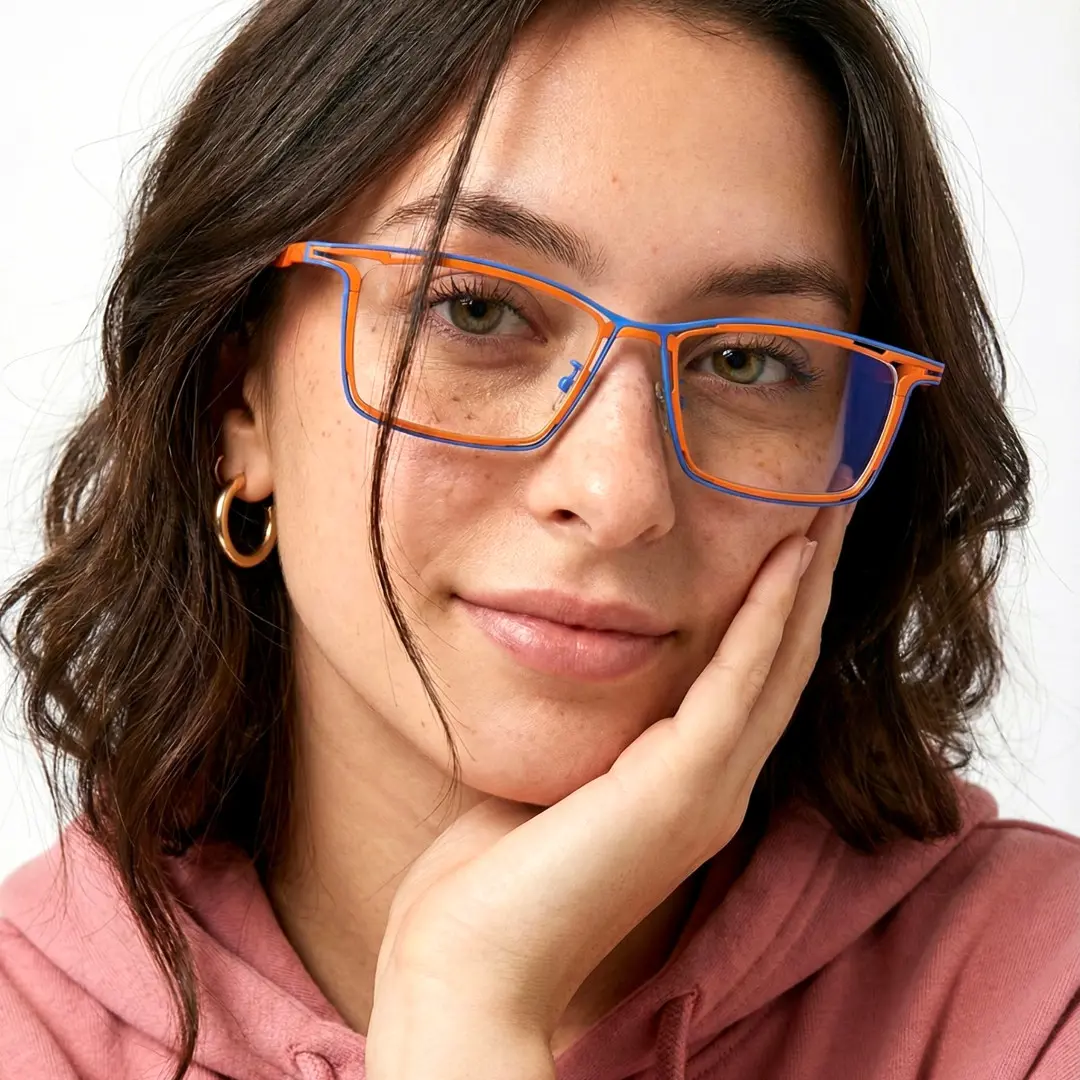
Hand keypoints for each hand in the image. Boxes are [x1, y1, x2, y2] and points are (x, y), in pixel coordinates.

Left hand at [365, 503, 851, 1078]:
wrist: (469, 960)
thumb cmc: (490, 874)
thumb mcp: (554, 772)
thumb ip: (586, 722)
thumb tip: (573, 658)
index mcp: (686, 787)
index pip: (750, 681)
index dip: (779, 608)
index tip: (792, 537)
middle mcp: (715, 787)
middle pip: (781, 663)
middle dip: (811, 581)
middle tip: (835, 503)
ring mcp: (708, 790)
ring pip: (778, 663)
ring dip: (807, 582)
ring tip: (833, 507)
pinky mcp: (683, 787)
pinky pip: (739, 680)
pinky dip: (769, 614)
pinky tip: (791, 556)